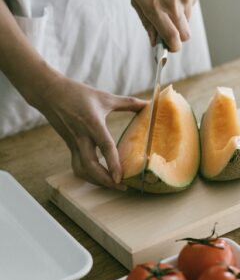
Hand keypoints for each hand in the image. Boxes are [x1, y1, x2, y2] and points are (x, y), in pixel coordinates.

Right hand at [31, 73, 146, 189]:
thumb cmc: (78, 94)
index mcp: (92, 123)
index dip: (113, 163)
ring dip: (96, 181)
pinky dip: (88, 175)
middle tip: (121, 186)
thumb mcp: (105, 97)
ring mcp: (74, 143)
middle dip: (105, 180)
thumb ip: (128, 103)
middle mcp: (81, 137)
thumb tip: (149, 104)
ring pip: (82, 170)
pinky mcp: (70, 146)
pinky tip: (99, 178)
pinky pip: (77, 166)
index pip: (104, 146)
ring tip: (113, 185)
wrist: (50, 93)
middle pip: (90, 166)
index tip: (121, 178)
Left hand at [131, 0, 199, 51]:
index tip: (170, 48)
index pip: (171, 37)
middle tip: (171, 33)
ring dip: (179, 18)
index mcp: (154, 6)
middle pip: (184, 35)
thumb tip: (154, 42)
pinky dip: (183, 4)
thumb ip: (146, 22)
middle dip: (178, 39)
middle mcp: (171, 3)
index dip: (172, 47)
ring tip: (168, 0)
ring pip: (187, 21)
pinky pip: (190, 6)